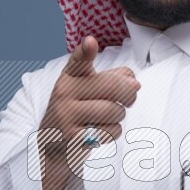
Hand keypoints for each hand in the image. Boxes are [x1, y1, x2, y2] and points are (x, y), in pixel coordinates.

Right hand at [38, 35, 141, 189]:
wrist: (54, 147)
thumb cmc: (79, 112)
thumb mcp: (89, 91)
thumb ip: (112, 78)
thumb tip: (134, 82)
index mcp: (69, 77)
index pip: (78, 61)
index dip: (85, 51)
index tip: (91, 42)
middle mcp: (64, 93)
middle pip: (112, 86)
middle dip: (129, 94)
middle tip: (129, 100)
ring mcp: (66, 115)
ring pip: (115, 110)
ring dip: (119, 117)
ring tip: (105, 119)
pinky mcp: (74, 137)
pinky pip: (111, 131)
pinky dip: (113, 133)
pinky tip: (100, 132)